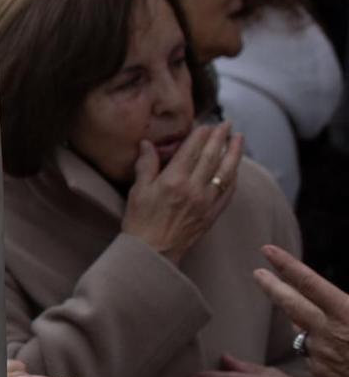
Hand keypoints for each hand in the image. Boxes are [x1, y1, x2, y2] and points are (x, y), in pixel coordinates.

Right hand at [120, 123, 242, 261]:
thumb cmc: (140, 221)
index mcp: (173, 180)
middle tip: (227, 124)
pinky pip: (228, 192)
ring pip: (225, 172)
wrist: (153, 252)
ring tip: (239, 139)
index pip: (191, 150)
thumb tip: (147, 144)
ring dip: (234, 153)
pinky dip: (233, 177)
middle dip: (220, 138)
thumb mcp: (137, 191)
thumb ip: (145, 165)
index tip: (206, 125)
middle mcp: (193, 189)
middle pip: (211, 157)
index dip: (200, 135)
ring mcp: (206, 202)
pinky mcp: (212, 214)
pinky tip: (235, 168)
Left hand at [254, 244, 348, 376]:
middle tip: (257, 272)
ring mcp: (320, 352)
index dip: (286, 265)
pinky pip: (312, 349)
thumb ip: (345, 303)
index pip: (309, 283)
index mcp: (345, 313)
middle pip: (290, 303)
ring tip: (295, 302)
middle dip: (271, 285)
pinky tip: (330, 343)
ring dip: (296, 315)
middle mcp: (327, 331)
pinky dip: (316, 341)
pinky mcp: (319, 371)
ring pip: (301, 328)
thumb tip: (331, 295)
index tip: (267, 250)